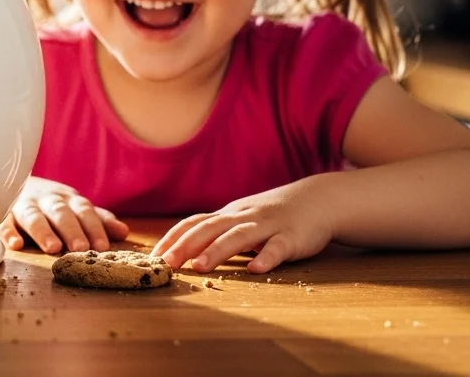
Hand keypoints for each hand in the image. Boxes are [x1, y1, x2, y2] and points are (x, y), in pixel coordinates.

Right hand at [0, 178, 129, 252]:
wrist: (14, 180)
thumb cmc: (51, 203)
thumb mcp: (76, 208)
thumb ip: (98, 220)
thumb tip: (124, 232)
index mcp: (67, 200)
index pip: (83, 211)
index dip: (93, 228)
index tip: (101, 246)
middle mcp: (46, 201)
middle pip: (60, 213)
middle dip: (70, 230)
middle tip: (80, 248)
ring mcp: (23, 205)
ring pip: (32, 216)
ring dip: (43, 231)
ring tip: (53, 248)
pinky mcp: (3, 213)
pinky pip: (4, 221)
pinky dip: (8, 232)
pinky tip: (15, 245)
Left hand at [151, 180, 334, 273]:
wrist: (317, 201)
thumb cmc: (272, 216)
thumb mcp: (240, 221)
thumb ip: (216, 233)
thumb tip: (182, 250)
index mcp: (227, 216)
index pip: (193, 224)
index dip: (172, 239)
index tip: (152, 257)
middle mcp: (242, 217)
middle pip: (209, 229)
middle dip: (185, 246)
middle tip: (166, 263)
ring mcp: (268, 225)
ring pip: (239, 236)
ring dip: (218, 251)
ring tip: (200, 266)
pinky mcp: (293, 237)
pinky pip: (279, 247)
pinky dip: (267, 257)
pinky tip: (257, 269)